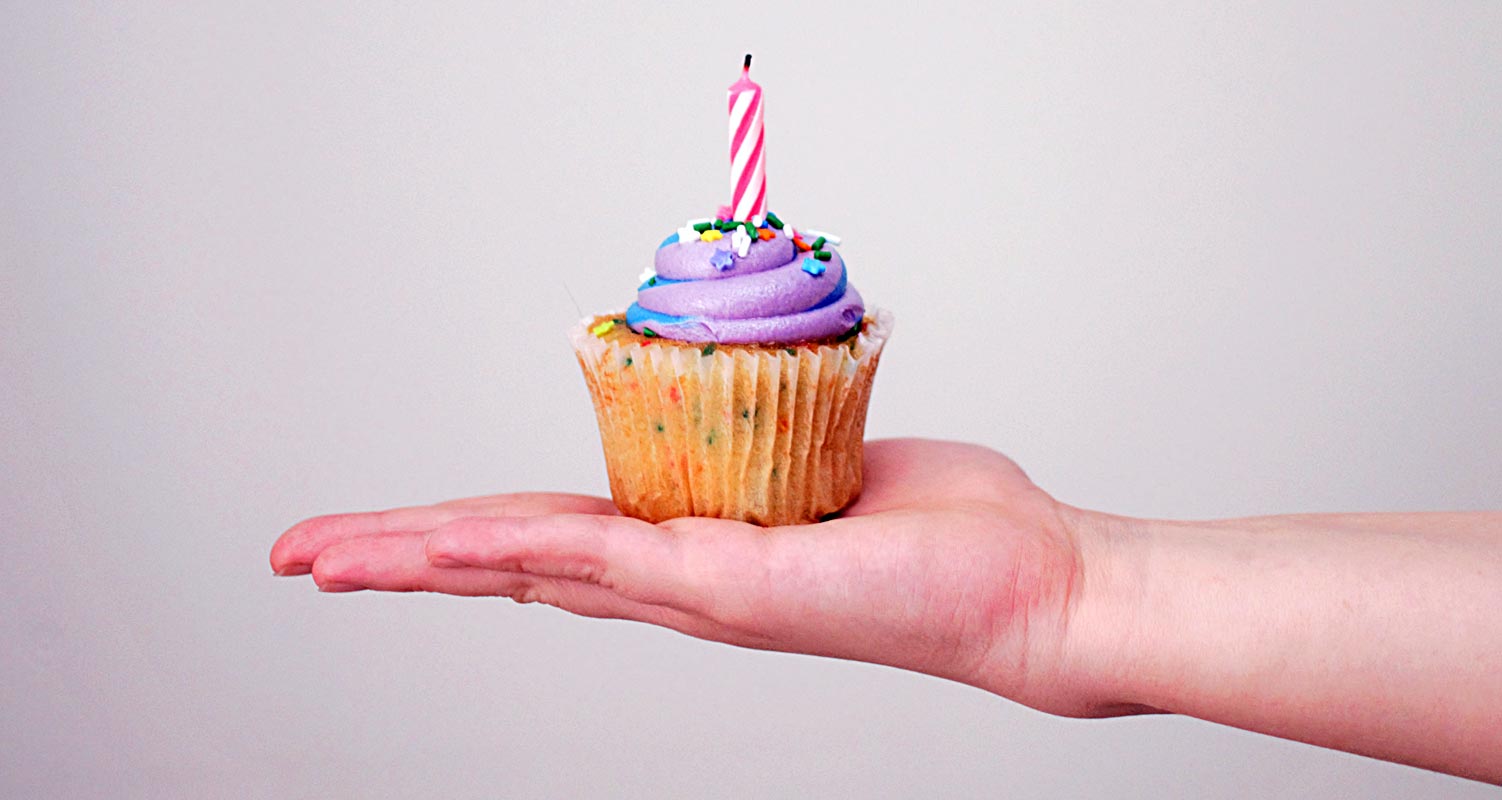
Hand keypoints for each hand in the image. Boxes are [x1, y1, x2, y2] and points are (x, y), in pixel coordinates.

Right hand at [270, 439, 1106, 715]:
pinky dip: (513, 550)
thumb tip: (750, 411)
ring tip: (326, 557)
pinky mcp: (733, 587)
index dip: (461, 536)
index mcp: (695, 550)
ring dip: (421, 558)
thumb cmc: (951, 533)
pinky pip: (604, 558)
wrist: (1031, 589)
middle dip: (400, 560)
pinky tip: (438, 548)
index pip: (553, 537)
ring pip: (531, 565)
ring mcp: (697, 592)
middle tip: (302, 556)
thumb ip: (773, 451)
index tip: (389, 532)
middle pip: (513, 561)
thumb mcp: (835, 465)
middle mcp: (679, 582)